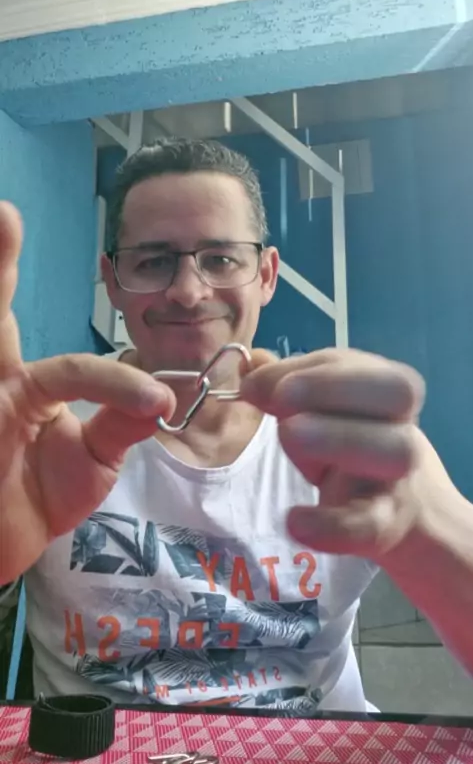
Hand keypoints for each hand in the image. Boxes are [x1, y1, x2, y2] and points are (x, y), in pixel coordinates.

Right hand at [0, 202, 175, 583]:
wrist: (4, 550)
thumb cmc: (38, 497)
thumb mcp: (95, 458)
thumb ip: (123, 420)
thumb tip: (165, 394)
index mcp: (30, 383)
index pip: (68, 360)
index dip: (106, 370)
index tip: (143, 387)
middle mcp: (2, 381)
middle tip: (2, 213)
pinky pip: (16, 396)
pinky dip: (58, 386)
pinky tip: (14, 402)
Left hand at [241, 347, 457, 563]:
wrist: (403, 507)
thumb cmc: (352, 441)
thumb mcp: (323, 408)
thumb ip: (287, 380)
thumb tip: (251, 361)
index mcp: (385, 390)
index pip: (357, 362)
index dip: (309, 367)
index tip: (257, 383)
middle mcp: (400, 424)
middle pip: (398, 392)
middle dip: (335, 387)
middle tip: (282, 399)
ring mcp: (397, 476)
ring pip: (394, 451)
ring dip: (340, 438)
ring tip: (291, 435)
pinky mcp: (383, 525)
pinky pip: (368, 524)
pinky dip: (330, 525)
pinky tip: (294, 520)